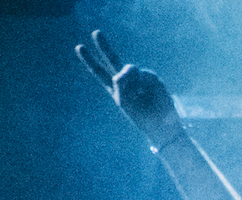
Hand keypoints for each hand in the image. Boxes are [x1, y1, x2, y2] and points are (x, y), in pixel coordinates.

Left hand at [77, 30, 180, 145]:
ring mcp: (139, 77)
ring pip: (129, 68)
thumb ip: (122, 82)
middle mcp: (126, 80)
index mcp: (115, 88)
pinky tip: (146, 93)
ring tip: (136, 93)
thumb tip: (128, 67)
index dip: (89, 60)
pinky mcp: (151, 78)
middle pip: (112, 60)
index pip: (99, 72)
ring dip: (130, 78)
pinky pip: (144, 74)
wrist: (161, 124)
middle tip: (96, 32)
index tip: (79, 47)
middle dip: (104, 46)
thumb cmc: (141, 116)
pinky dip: (143, 83)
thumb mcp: (124, 102)